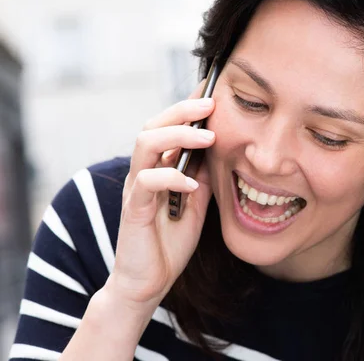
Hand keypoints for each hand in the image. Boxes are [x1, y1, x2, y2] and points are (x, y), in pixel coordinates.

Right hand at [106, 81, 215, 307]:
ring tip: (208, 136)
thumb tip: (220, 149)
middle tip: (211, 103)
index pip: (168, 128)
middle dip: (182, 110)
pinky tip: (192, 183)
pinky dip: (171, 177)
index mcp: (158, 168)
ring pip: (145, 144)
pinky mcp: (132, 210)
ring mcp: (135, 189)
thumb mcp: (196, 204)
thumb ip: (202, 177)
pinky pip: (146, 182)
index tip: (214, 93)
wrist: (148, 282)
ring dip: (177, 135)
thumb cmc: (170, 242)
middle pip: (153, 125)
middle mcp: (143, 172)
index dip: (187, 108)